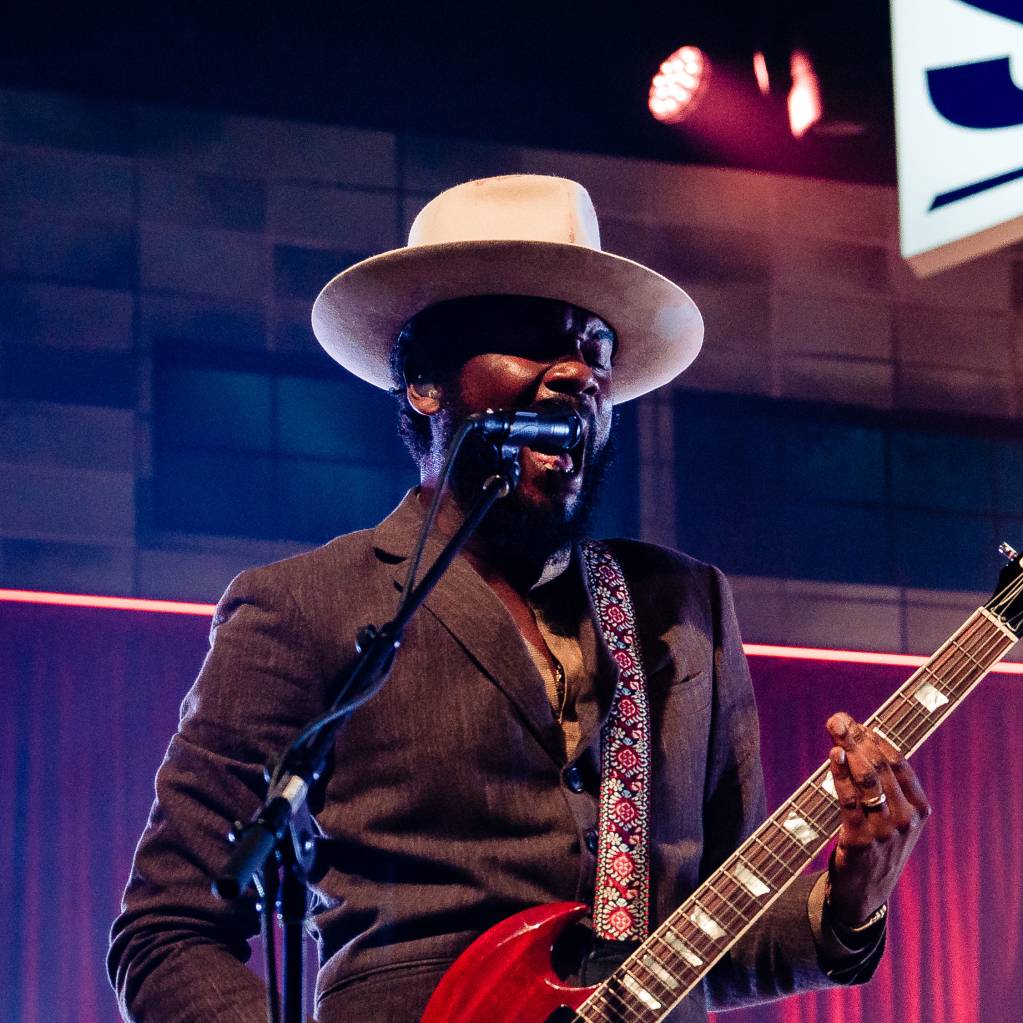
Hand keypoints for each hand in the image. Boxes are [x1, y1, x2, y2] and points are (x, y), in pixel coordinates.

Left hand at [824, 711, 931, 926]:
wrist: (865, 894)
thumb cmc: (875, 844)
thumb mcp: (891, 816)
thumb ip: (883, 783)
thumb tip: (858, 738)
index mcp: (919, 807)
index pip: (898, 762)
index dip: (874, 738)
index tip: (854, 721)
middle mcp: (906, 818)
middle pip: (881, 766)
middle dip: (857, 739)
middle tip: (837, 720)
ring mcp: (885, 831)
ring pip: (867, 780)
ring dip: (849, 751)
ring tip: (835, 731)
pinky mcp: (861, 841)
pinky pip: (849, 801)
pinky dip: (840, 775)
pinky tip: (833, 757)